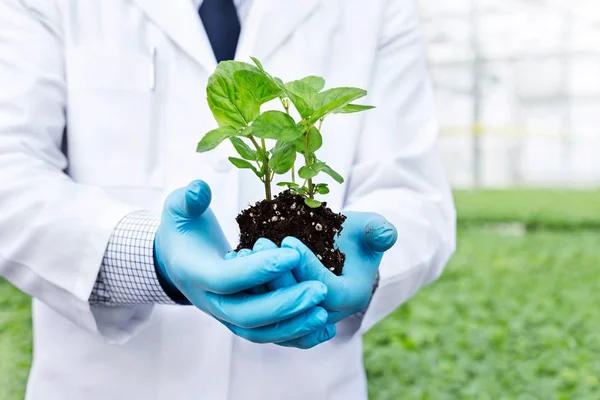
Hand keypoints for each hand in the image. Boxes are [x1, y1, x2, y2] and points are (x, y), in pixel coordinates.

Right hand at [154, 180, 331, 344]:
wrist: (178, 260)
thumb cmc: (184, 230)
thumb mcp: (179, 209)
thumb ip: (189, 199)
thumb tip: (199, 188)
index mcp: (194, 273)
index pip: (226, 278)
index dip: (258, 269)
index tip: (292, 254)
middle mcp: (210, 302)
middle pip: (246, 314)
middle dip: (284, 304)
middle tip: (320, 290)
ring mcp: (226, 315)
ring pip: (259, 332)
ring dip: (293, 326)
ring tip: (324, 313)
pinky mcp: (241, 321)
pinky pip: (269, 335)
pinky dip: (295, 336)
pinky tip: (324, 330)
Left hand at [251, 212, 396, 324]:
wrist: (342, 248)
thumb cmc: (356, 235)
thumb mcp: (371, 228)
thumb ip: (379, 230)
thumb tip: (385, 235)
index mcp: (351, 297)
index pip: (325, 290)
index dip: (306, 266)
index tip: (289, 240)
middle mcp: (327, 312)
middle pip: (297, 304)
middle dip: (277, 274)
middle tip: (261, 243)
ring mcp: (304, 314)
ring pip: (277, 309)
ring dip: (259, 282)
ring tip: (246, 251)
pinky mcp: (286, 309)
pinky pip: (265, 307)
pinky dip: (252, 288)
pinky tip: (239, 262)